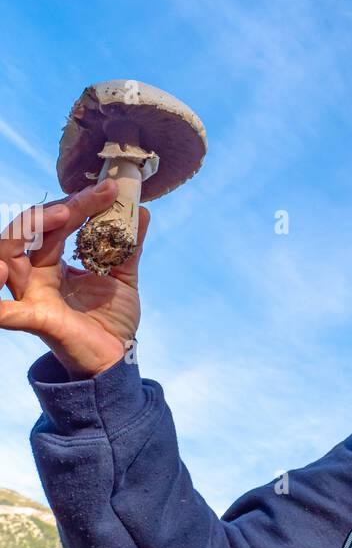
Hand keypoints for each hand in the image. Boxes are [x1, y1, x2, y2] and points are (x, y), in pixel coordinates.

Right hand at [0, 182, 149, 378]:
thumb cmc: (111, 319)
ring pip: (8, 256)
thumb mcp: (123, 276)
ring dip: (24, 232)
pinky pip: (10, 313)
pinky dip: (3, 308)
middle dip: (54, 210)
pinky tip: (1, 286)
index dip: (79, 202)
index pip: (55, 222)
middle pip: (28, 231)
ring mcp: (32, 295)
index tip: (110, 189)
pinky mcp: (38, 320)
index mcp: (52, 261)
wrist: (116, 358)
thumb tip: (142, 211)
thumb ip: (129, 245)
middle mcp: (35, 274)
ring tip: (59, 216)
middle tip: (84, 200)